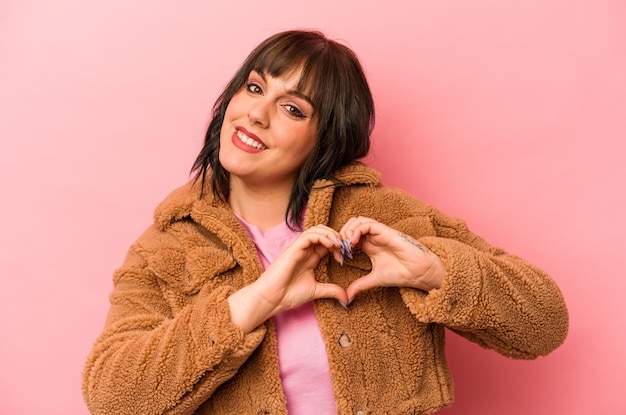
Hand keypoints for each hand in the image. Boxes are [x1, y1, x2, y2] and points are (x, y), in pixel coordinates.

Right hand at [228, 225, 347, 332]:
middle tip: (345, 248)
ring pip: (316, 230)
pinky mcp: (293, 249)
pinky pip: (309, 235)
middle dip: (337, 236)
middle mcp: (305, 250)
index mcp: (310, 258)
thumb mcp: (316, 291)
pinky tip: (331, 245)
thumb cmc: (288, 295)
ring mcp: (298, 248)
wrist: (271, 299)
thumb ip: (331, 290)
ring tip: (339, 244)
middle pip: (323, 232)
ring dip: (331, 234)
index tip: (346, 256)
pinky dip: (322, 236)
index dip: (339, 245)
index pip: (326, 243)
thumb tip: (346, 297)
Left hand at [339, 216, 445, 301]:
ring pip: (357, 221)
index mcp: (369, 245)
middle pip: (351, 225)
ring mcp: (378, 233)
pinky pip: (366, 223)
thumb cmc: (400, 273)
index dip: (340, 245)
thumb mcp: (374, 280)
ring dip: (348, 231)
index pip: (348, 236)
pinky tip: (354, 243)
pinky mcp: (385, 231)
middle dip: (341, 235)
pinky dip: (356, 230)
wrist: (418, 272)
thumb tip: (347, 296)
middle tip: (339, 250)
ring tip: (346, 245)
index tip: (338, 258)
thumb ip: (360, 285)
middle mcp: (372, 237)